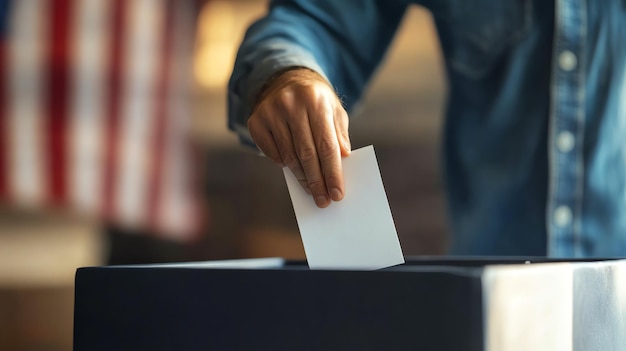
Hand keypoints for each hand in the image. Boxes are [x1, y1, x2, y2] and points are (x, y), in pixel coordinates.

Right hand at [248, 68, 350, 207]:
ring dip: (301, 178)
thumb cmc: (316, 101)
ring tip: (311, 190)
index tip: (337, 194)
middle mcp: (292, 104)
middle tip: (323, 200)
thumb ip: (338, 135)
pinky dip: (283, 164)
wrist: (286, 79)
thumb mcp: (334, 111)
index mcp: (316, 101)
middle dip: (317, 181)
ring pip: (289, 156)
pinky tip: (293, 168)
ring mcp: (271, 112)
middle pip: (307, 154)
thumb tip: (341, 162)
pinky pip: (271, 153)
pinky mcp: (256, 120)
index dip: (333, 173)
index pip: (327, 145)